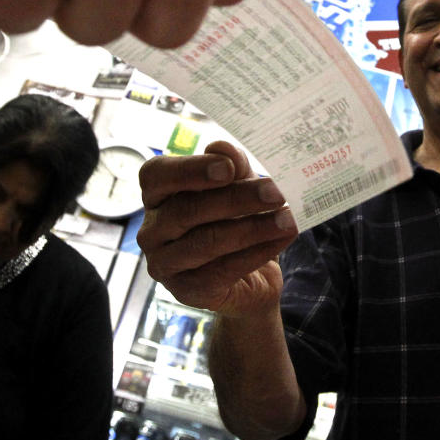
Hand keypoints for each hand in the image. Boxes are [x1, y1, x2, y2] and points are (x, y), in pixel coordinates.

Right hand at [137, 141, 296, 314]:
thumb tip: (223, 149)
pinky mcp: (186, 291)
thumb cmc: (236, 221)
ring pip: (206, 242)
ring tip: (287, 219)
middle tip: (276, 192)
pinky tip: (281, 239)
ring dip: (253, 228)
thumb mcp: (239, 187)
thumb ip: (233, 167)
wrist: (250, 277)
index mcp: (158, 195)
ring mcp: (164, 264)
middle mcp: (152, 230)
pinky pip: (223, 270)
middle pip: (187, 209)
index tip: (228, 168)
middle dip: (236, 199)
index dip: (190, 170)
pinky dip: (257, 252)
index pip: (156, 175)